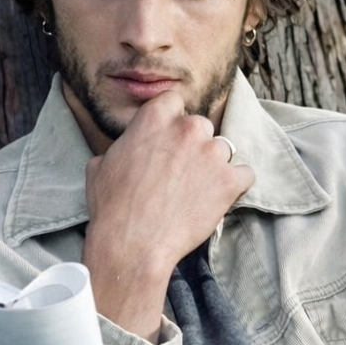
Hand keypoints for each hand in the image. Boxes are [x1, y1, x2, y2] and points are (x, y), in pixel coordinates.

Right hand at [82, 92, 253, 340]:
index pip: (175, 101)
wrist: (133, 243)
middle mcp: (187, 128)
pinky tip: (219, 198)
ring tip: (197, 190)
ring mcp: (212, 153)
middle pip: (200, 126)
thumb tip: (127, 149)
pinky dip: (235, 185)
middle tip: (181, 171)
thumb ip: (123, 146)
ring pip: (223, 149)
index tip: (169, 139)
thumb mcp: (100, 165)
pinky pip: (245, 174)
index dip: (172, 121)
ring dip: (213, 165)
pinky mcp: (230, 180)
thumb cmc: (113, 207)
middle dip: (193, 145)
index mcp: (155, 118)